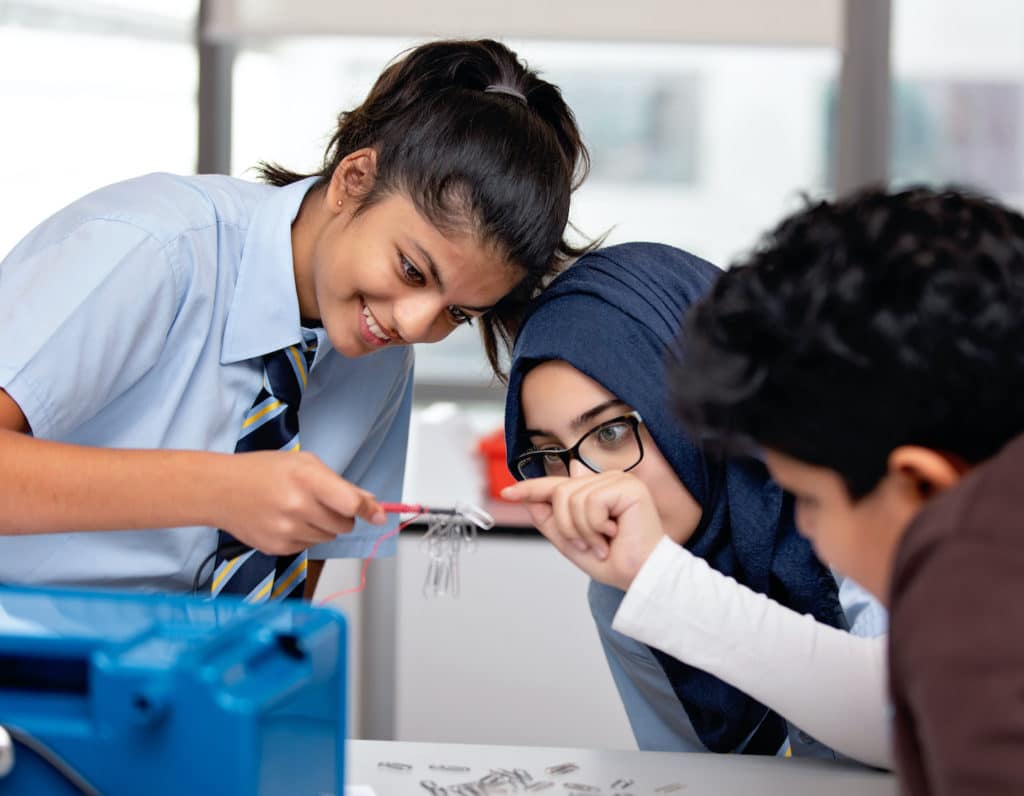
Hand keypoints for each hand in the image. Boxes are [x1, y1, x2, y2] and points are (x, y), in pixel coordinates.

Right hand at [214, 451, 384, 554]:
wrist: (221, 490)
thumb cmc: (263, 471)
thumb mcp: (304, 463)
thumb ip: (340, 484)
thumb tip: (371, 504)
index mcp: (307, 479)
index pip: (350, 503)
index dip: (368, 510)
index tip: (379, 515)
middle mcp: (297, 507)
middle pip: (344, 524)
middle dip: (342, 515)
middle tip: (322, 502)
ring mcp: (286, 530)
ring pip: (328, 538)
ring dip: (323, 526)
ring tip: (299, 509)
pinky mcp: (278, 547)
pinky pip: (309, 547)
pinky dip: (305, 536)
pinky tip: (286, 520)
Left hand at [501, 471, 666, 590]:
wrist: (640, 577)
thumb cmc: (615, 561)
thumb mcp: (570, 542)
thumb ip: (551, 519)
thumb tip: (531, 498)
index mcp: (595, 491)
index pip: (557, 485)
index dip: (530, 488)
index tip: (507, 493)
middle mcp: (606, 481)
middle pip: (559, 492)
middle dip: (567, 526)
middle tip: (590, 545)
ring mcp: (618, 481)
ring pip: (571, 497)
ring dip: (582, 529)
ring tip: (603, 542)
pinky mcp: (628, 486)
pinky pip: (590, 502)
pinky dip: (595, 526)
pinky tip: (613, 534)